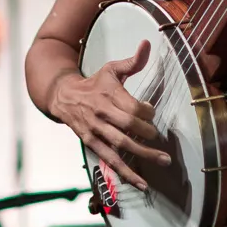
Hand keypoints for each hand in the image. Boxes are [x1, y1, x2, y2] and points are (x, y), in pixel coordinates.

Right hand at [47, 39, 169, 190]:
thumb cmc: (94, 83)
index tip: (152, 114)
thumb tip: (148, 43)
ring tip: (163, 161)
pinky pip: (110, 160)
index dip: (147, 112)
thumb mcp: (111, 69)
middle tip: (162, 141)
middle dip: (148, 135)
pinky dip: (125, 172)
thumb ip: (132, 61)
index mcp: (108, 93)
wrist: (63, 96)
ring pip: (121, 145)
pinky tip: (141, 183)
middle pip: (128, 126)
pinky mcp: (91, 142)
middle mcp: (102, 112)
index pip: (132, 106)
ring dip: (143, 155)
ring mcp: (96, 129)